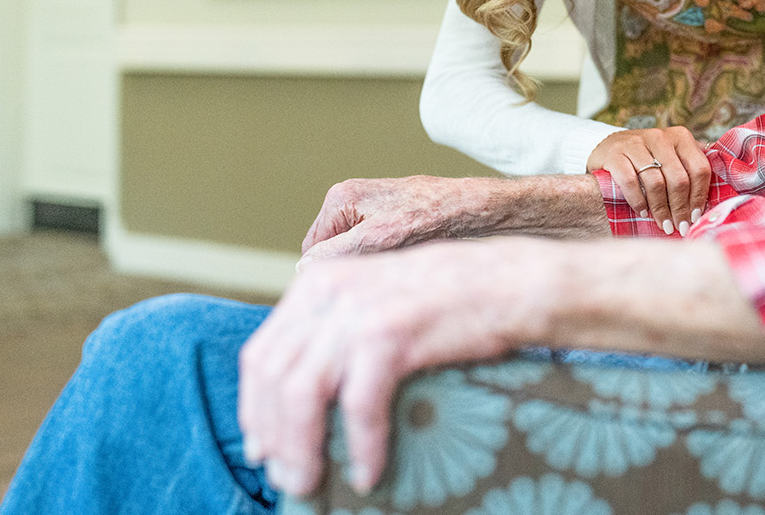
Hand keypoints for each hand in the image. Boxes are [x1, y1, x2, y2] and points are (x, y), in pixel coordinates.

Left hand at [238, 242, 527, 496]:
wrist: (510, 283)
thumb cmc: (451, 300)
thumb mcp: (376, 298)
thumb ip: (335, 329)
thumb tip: (299, 392)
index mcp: (318, 283)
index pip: (260, 354)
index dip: (254, 409)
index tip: (262, 448)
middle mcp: (329, 291)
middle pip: (274, 377)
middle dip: (274, 438)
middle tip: (288, 479)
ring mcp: (358, 309)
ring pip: (303, 393)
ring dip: (302, 448)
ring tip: (312, 483)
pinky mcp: (391, 332)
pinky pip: (358, 405)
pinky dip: (360, 447)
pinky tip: (368, 473)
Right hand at [299, 175, 490, 265]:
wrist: (468, 208)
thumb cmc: (430, 218)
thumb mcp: (378, 240)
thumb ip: (338, 252)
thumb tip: (305, 268)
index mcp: (339, 199)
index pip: (311, 251)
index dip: (329, 274)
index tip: (352, 288)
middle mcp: (347, 198)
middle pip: (329, 252)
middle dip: (349, 268)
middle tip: (377, 274)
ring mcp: (365, 206)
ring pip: (350, 252)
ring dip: (366, 265)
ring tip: (393, 263)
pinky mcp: (382, 215)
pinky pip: (367, 246)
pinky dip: (379, 257)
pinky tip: (401, 258)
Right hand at [586, 127, 710, 233]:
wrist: (608, 149)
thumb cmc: (647, 158)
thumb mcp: (671, 156)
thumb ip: (691, 168)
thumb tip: (715, 198)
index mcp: (680, 136)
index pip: (699, 168)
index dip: (699, 196)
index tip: (696, 216)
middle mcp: (660, 136)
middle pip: (679, 179)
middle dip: (680, 208)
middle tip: (680, 226)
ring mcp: (636, 143)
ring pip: (656, 183)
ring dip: (661, 209)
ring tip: (663, 224)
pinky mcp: (615, 154)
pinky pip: (631, 182)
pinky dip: (638, 201)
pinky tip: (643, 212)